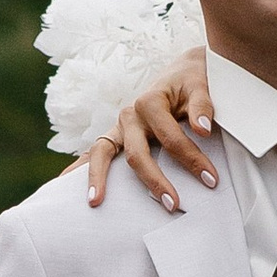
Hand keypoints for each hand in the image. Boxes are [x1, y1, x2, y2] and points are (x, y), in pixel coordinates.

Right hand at [83, 51, 217, 211]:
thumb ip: (202, 106)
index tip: (212, 180)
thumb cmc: (194, 80)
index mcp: (150, 101)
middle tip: (173, 205)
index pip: (171, 139)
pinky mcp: (117, 135)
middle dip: (154, 181)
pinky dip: (81, 168)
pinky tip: (65, 185)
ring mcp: (120, 126)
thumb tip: (202, 129)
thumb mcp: (201, 85)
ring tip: (95, 203)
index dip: (193, 160)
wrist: (183, 70)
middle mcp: (130, 114)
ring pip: (103, 153)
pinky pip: (96, 153)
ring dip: (98, 178)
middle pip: (136, 154)